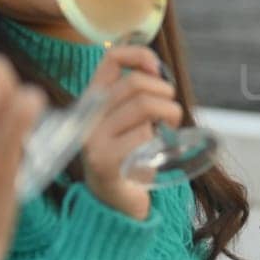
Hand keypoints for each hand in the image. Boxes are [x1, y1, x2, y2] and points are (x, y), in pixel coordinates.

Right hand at [79, 45, 184, 219]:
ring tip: (168, 128)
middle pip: (135, 84)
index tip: (158, 69)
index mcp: (93, 100)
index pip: (111, 59)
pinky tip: (153, 153)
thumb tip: (156, 68)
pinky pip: (142, 136)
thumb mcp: (130, 121)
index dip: (139, 55)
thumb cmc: (130, 158)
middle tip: (171, 113)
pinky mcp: (104, 162)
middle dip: (165, 93)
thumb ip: (138, 96)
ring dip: (169, 113)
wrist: (116, 204)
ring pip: (143, 106)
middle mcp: (88, 117)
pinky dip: (157, 141)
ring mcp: (93, 140)